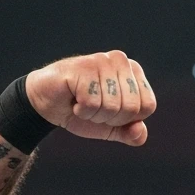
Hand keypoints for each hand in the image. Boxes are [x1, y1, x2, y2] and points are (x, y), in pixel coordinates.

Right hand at [25, 50, 155, 145]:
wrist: (47, 105)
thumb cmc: (82, 111)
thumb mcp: (112, 128)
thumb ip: (131, 133)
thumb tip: (140, 131)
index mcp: (134, 71)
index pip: (148, 106)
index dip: (127, 119)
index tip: (109, 111)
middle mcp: (120, 60)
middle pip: (131, 108)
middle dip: (110, 118)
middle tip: (93, 107)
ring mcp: (101, 61)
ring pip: (111, 106)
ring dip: (93, 114)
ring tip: (81, 103)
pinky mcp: (82, 67)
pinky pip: (92, 103)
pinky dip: (81, 111)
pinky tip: (73, 100)